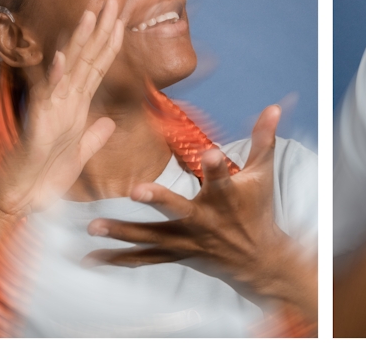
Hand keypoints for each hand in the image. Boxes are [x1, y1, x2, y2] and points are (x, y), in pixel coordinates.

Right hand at [0, 0, 126, 217]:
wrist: (24, 195)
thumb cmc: (47, 173)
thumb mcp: (80, 152)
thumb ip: (94, 136)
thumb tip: (108, 121)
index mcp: (76, 105)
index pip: (97, 68)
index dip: (110, 45)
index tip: (122, 21)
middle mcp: (65, 100)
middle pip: (86, 59)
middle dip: (101, 30)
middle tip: (113, 2)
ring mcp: (52, 107)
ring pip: (70, 69)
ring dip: (79, 42)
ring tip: (90, 15)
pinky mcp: (40, 121)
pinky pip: (48, 96)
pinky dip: (57, 76)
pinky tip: (64, 56)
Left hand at [84, 105, 303, 302]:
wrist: (258, 257)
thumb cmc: (258, 209)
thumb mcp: (262, 174)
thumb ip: (263, 139)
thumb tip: (273, 106)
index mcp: (225, 198)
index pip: (221, 179)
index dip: (216, 166)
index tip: (210, 152)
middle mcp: (205, 221)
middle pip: (179, 210)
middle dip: (158, 200)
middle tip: (135, 190)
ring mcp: (189, 240)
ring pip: (153, 237)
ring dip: (123, 232)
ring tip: (95, 226)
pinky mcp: (178, 254)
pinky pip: (146, 258)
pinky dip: (119, 258)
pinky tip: (92, 258)